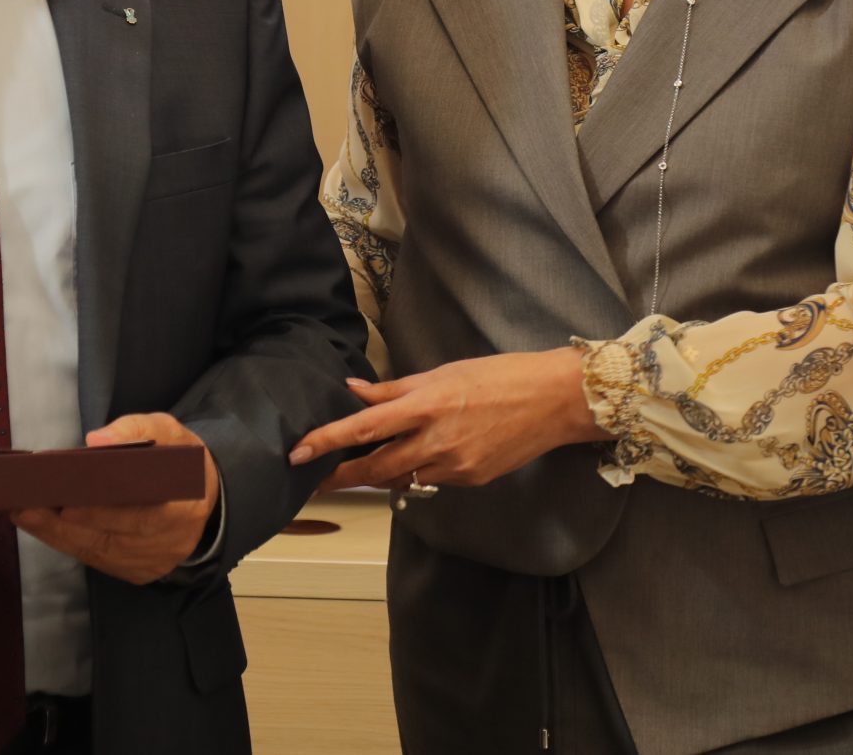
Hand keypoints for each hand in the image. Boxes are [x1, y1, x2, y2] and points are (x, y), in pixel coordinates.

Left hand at [11, 413, 219, 586]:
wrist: (200, 496)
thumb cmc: (178, 460)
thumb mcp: (169, 431)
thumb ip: (135, 430)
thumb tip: (96, 442)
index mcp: (186, 504)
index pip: (142, 509)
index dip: (103, 503)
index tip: (66, 490)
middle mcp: (171, 541)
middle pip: (114, 534)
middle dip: (68, 521)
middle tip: (29, 504)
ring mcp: (154, 562)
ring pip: (99, 551)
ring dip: (57, 533)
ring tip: (24, 512)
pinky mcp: (137, 573)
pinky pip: (97, 560)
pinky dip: (67, 543)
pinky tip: (42, 526)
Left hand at [287, 350, 603, 489]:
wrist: (554, 400)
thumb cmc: (499, 374)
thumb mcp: (443, 372)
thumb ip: (396, 388)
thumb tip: (355, 391)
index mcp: (426, 405)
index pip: (363, 427)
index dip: (327, 442)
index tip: (298, 454)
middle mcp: (436, 439)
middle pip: (376, 467)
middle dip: (343, 476)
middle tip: (316, 480)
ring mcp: (455, 465)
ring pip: (402, 478)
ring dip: (380, 474)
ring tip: (360, 468)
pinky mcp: (471, 480)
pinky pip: (431, 480)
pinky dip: (417, 472)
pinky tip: (417, 459)